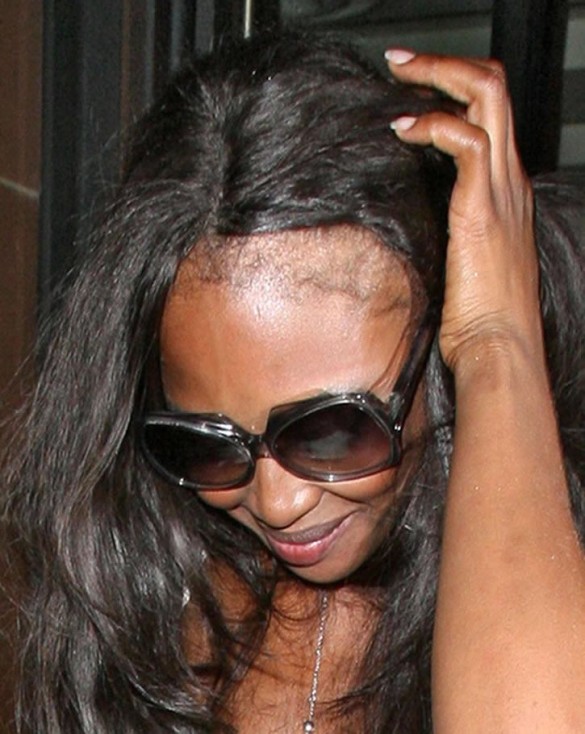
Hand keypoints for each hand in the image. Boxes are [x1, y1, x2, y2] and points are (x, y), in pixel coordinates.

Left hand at [386, 50, 541, 376]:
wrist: (499, 346)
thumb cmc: (480, 314)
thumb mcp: (466, 259)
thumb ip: (449, 229)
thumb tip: (413, 218)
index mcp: (505, 192)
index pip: (490, 116)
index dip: (454, 89)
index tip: (412, 87)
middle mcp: (509, 181)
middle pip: (494, 90)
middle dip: (445, 64)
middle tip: (401, 62)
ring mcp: (501, 191)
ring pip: (486, 98)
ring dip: (438, 76)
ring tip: (398, 75)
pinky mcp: (483, 209)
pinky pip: (467, 141)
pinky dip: (433, 124)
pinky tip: (403, 130)